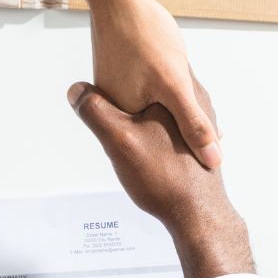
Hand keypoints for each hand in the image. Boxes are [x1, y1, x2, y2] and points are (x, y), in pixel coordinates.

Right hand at [63, 0, 218, 167]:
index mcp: (124, 122)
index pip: (168, 145)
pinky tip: (177, 72)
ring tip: (197, 100)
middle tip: (215, 126)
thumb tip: (214, 161)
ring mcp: (118, 91)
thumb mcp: (176, 86)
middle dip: (186, 125)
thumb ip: (194, 125)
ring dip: (178, 105)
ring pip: (160, 107)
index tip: (217, 148)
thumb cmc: (145, 38)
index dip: (194, 147)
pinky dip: (167, 86)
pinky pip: (153, 89)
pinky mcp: (122, 74)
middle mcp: (116, 110)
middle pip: (163, 127)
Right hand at [66, 81, 251, 277]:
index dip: (129, 63)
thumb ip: (95, 110)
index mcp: (181, 94)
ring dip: (146, 110)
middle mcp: (197, 104)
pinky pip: (171, 126)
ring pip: (166, 105)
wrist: (198, 218)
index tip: (111, 65)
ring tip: (129, 124)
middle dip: (136, 90)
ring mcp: (202, 125)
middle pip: (158, 84)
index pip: (157, 59)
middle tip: (115, 95)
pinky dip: (156, 129)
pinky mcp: (197, 144)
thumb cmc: (164, 178)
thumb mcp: (119, 139)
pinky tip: (146, 145)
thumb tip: (75, 89)